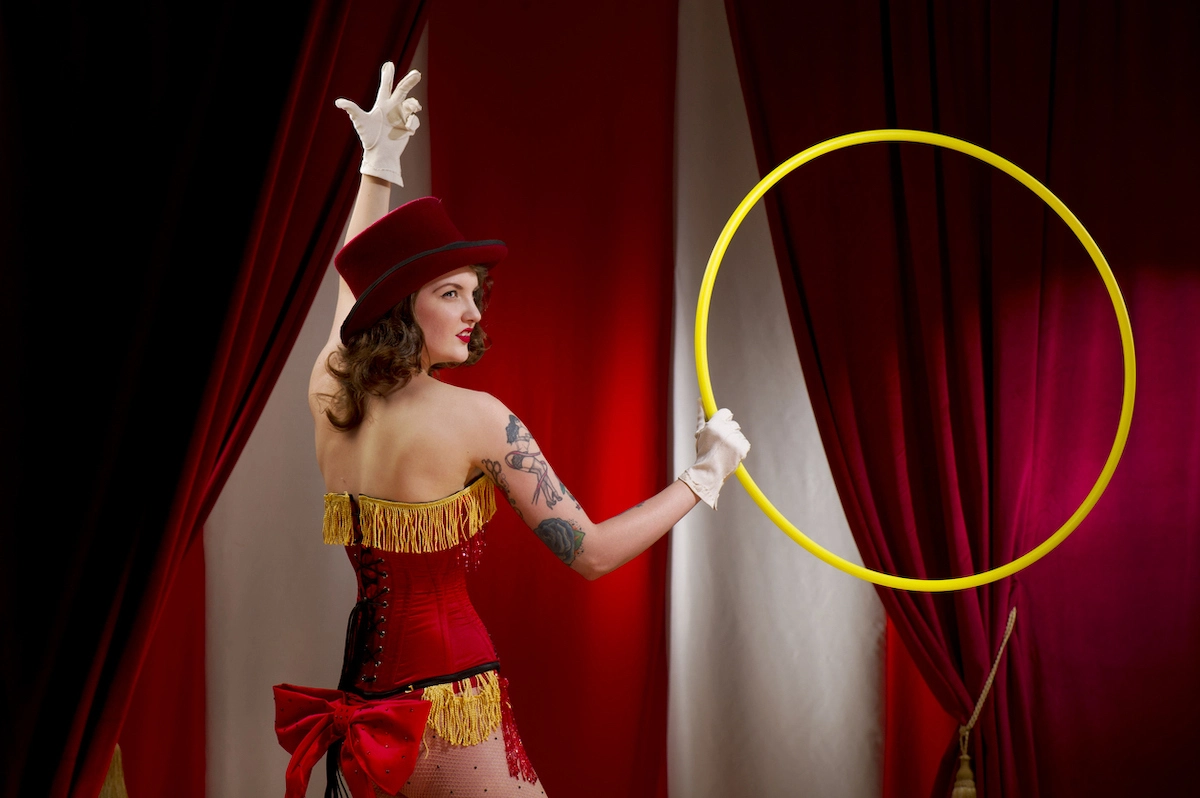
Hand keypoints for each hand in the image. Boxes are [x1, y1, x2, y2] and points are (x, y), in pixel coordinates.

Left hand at [335, 62, 421, 185]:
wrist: (380, 154)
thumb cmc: (369, 138)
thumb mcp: (361, 122)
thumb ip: (352, 109)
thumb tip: (338, 102)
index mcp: (382, 104)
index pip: (386, 87)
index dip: (387, 75)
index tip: (388, 64)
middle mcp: (393, 108)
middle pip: (402, 90)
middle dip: (409, 81)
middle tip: (417, 73)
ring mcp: (401, 117)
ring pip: (412, 104)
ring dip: (414, 104)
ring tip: (415, 108)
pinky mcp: (407, 127)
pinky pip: (414, 120)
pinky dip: (412, 123)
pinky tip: (407, 130)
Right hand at [679, 402, 750, 509]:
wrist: (709, 473)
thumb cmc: (703, 452)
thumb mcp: (700, 433)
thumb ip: (701, 415)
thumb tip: (700, 400)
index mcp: (713, 425)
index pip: (726, 412)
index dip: (724, 419)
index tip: (721, 426)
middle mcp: (725, 430)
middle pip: (733, 424)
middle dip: (728, 432)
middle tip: (720, 443)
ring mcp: (735, 440)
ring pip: (739, 434)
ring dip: (734, 441)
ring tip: (724, 451)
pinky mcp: (742, 449)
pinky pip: (745, 443)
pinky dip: (740, 449)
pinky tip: (731, 454)